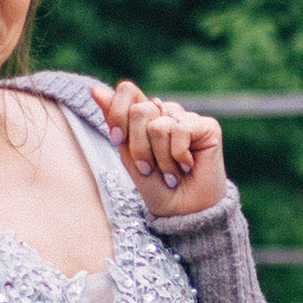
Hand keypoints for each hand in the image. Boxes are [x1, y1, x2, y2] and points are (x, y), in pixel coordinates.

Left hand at [89, 78, 225, 215]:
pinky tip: (187, 166)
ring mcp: (187, 118)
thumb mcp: (128, 157)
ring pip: (158, 125)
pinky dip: (178, 156)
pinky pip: (180, 131)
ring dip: (160, 159)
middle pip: (139, 110)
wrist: (182, 213)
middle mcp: (167, 113)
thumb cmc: (156, 188)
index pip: (127, 91)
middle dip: (139, 147)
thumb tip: (95, 89)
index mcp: (146, 117)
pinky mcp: (207, 126)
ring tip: (171, 173)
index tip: (118, 141)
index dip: (118, 114)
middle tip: (149, 168)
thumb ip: (115, 123)